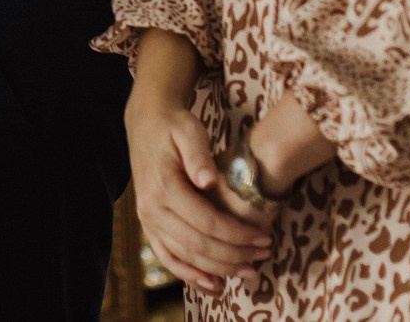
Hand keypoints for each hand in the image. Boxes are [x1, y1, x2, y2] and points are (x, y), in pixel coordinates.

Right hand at [127, 97, 272, 296]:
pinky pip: (168, 258)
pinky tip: (213, 285)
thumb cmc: (174, 125)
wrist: (146, 123)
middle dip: (234, 255)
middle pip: (197, 245)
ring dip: (218, 269)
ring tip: (248, 271)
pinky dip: (190, 275)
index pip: (206, 222)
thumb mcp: (189, 130)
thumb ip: (199, 155)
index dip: (237, 235)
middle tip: (262, 256)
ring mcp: (147, 220)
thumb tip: (208, 180)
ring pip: (185, 257)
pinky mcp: (149, 225)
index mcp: (163, 187)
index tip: (263, 238)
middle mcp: (151, 208)